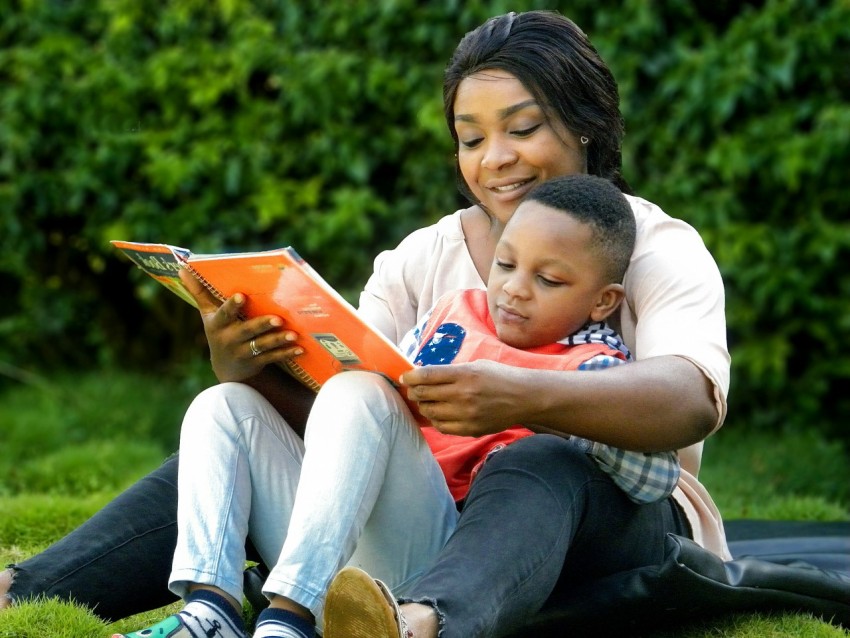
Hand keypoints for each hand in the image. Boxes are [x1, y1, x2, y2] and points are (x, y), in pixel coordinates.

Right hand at [179, 269, 303, 381]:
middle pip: (247, 331)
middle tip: (278, 318)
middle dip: (262, 324)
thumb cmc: (219, 330)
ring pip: (262, 346)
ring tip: (293, 334)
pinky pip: (273, 358)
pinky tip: (300, 349)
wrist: (225, 368)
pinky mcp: (256, 363)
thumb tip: (181, 267)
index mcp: (217, 324)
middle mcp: (229, 339)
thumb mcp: (207, 313)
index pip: (224, 313)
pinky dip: (287, 353)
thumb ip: (199, 291)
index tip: (241, 296)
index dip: (232, 306)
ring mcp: (243, 353)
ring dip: (278, 340)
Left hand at [401, 360, 531, 436]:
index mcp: (464, 375)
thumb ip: (451, 372)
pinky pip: (442, 427)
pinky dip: (436, 420)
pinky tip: (439, 413)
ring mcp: (466, 415)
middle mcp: (464, 395)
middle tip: (412, 389)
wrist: (525, 398)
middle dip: (413, 391)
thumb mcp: (476, 366)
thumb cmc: (499, 377)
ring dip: (423, 406)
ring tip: (425, 401)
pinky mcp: (470, 429)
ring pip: (430, 412)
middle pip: (424, 395)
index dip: (410, 377)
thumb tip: (423, 376)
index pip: (427, 376)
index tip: (404, 377)